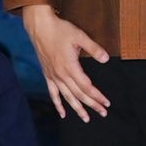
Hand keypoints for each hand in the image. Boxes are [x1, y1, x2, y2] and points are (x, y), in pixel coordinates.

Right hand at [22, 5, 110, 120]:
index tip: (106, 103)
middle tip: (102, 113)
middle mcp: (61, 75)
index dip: (97, 96)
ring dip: (77, 108)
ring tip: (86, 118)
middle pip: (79, 95)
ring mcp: (53, 76)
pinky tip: (63, 113)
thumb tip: (106, 59)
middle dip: (91, 105)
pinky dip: (58, 104)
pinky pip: (53, 93)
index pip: (87, 87)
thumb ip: (94, 48)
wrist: (40, 27)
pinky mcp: (47, 75)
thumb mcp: (80, 36)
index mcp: (70, 67)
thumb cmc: (60, 30)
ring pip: (67, 97)